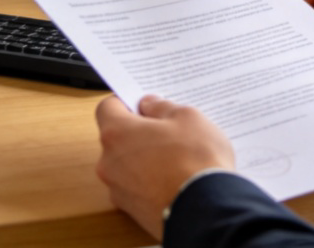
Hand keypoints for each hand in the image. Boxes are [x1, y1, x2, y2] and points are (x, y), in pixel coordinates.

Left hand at [95, 94, 234, 240]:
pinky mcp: (133, 210)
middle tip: (166, 128)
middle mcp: (110, 162)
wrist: (206, 210)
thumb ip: (162, 107)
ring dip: (144, 156)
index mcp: (117, 133)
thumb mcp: (187, 117)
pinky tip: (174, 176)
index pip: (106, 108)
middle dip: (138, 130)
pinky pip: (136, 185)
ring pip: (127, 163)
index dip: (125, 102)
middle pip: (116, 137)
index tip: (143, 103)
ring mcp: (119, 190)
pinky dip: (150, 179)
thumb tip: (150, 105)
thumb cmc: (195, 160)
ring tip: (175, 155)